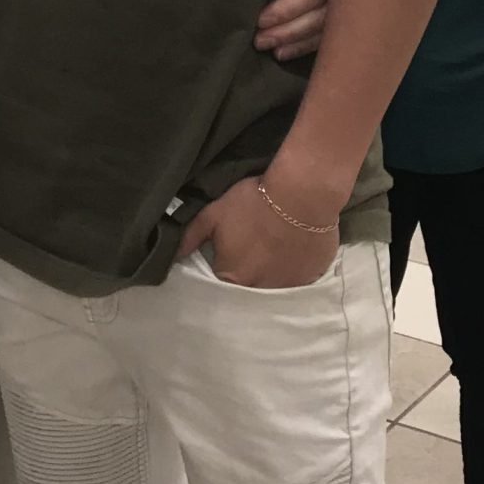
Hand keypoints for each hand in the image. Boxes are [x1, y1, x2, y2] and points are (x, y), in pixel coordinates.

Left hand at [176, 170, 339, 286]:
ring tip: (274, 247)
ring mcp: (287, 287)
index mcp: (232, 276)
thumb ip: (190, 237)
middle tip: (254, 244)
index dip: (225, 261)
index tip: (232, 246)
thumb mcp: (213, 214)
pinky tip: (292, 251)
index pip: (221, 279)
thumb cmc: (252, 202)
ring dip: (270, 271)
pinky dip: (292, 269)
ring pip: (273, 285)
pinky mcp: (310, 280)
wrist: (301, 194)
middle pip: (247, 285)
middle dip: (247, 269)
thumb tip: (173, 257)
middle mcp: (258, 289)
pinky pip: (296, 280)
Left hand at [253, 0, 358, 61]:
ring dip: (299, 42)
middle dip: (290, 32)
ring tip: (272, 51)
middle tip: (260, 41)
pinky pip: (334, 30)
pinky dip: (311, 44)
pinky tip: (289, 52)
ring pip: (328, 29)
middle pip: (321, 17)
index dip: (289, 7)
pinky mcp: (354, 4)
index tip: (262, 18)